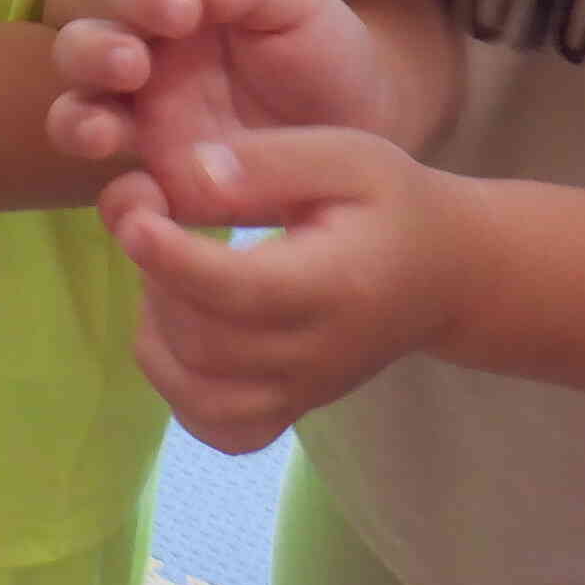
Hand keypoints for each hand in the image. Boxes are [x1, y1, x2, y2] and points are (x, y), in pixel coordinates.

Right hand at [47, 0, 388, 169]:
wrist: (363, 131)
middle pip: (80, 50)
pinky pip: (120, 194)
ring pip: (76, 116)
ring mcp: (145, 129)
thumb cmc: (322, 53)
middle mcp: (143, 68)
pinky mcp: (162, 187)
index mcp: (170, 15)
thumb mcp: (296, 6)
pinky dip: (118, 196)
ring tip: (105, 133)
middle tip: (133, 65)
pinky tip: (144, 197)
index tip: (183, 12)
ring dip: (78, 120)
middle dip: (94, 53)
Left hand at [99, 127, 470, 454]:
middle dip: (155, 280)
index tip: (136, 214)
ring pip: (200, 394)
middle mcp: (318, 353)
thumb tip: (186, 175)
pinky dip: (178, 388)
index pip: (238, 291)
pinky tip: (178, 331)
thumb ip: (265, 163)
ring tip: (167, 276)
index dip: (171, 258)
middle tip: (151, 219)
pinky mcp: (291, 409)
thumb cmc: (391, 204)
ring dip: (157, 333)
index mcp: (336, 285)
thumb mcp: (346, 156)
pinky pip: (219, 428)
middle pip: (206, 344)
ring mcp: (303, 392)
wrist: (448, 274)